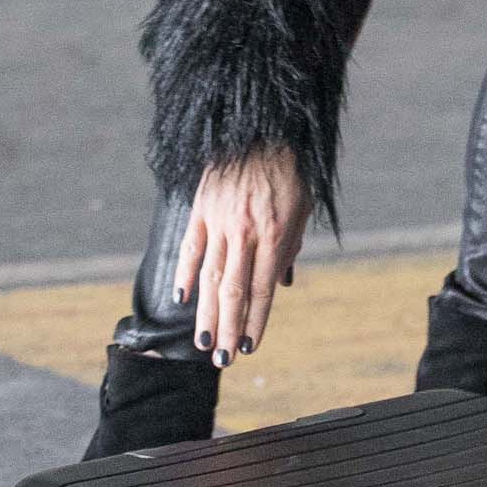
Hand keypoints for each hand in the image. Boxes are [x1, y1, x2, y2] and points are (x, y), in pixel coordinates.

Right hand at [176, 147, 312, 365]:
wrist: (263, 126)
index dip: (255, 322)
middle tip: (223, 360)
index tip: (248, 347)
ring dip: (206, 313)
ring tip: (203, 343)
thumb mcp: (302, 208)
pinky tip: (184, 299)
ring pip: (209, 277)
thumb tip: (280, 283)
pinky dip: (186, 274)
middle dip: (228, 330)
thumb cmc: (289, 169)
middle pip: (233, 292)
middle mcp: (245, 232)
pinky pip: (190, 247)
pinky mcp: (201, 208)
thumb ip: (290, 246)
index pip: (263, 290)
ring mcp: (220, 220)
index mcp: (275, 234)